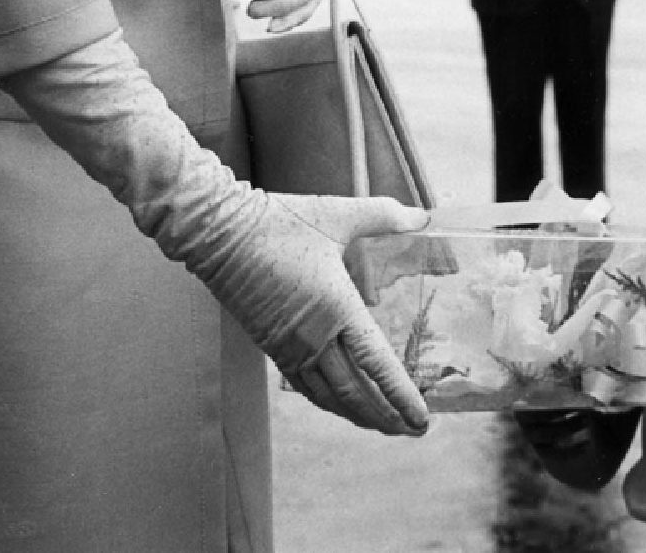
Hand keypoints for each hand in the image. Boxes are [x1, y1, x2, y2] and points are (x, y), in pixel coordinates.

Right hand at [253, 193, 430, 434]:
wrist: (222, 235)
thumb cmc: (281, 223)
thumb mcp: (338, 214)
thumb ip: (385, 216)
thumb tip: (423, 217)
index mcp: (338, 307)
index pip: (376, 363)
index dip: (401, 394)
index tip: (422, 418)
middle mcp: (315, 338)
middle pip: (356, 393)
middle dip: (387, 416)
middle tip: (413, 432)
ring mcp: (291, 347)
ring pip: (329, 396)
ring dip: (359, 416)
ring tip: (385, 427)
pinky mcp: (272, 346)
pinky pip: (305, 386)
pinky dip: (328, 402)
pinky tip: (340, 406)